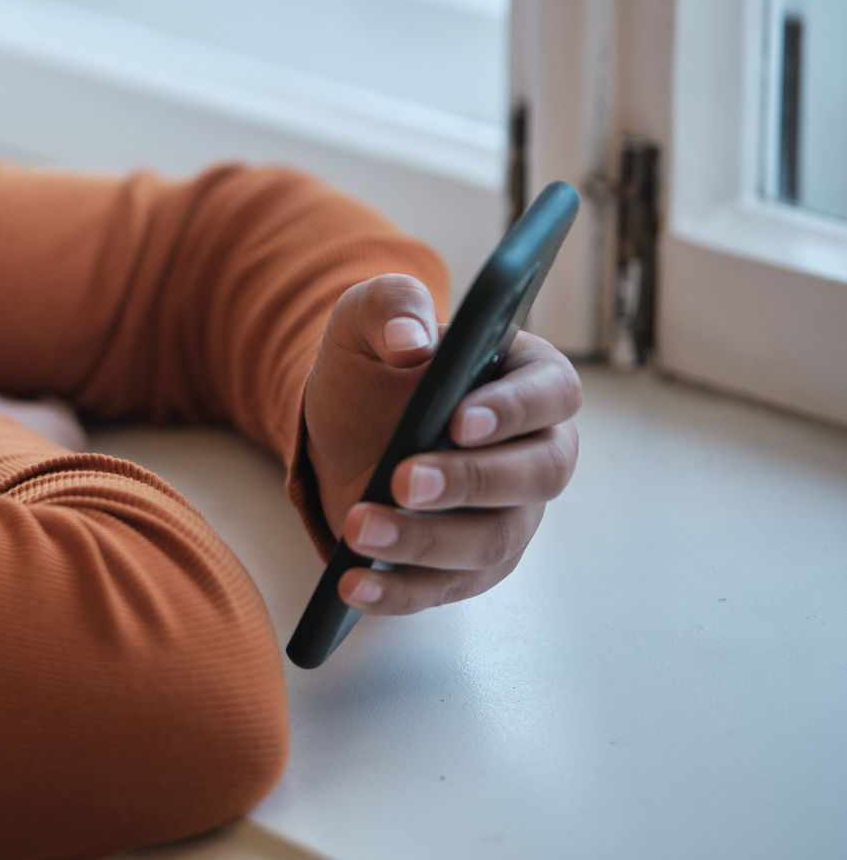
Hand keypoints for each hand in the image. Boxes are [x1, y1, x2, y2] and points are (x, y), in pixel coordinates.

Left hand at [302, 274, 581, 615]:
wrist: (343, 425)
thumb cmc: (375, 364)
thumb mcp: (368, 318)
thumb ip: (391, 306)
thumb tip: (410, 339)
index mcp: (527, 378)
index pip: (552, 393)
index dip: (515, 409)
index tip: (460, 419)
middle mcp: (535, 451)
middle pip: (534, 476)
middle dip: (470, 481)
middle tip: (405, 480)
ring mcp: (510, 514)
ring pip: (491, 541)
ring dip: (425, 541)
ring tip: (359, 529)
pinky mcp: (470, 564)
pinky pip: (444, 586)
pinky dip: (399, 590)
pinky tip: (353, 584)